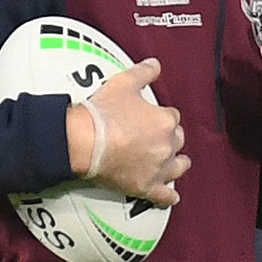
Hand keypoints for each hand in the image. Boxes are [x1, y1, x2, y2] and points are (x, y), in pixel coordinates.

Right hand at [73, 59, 188, 206]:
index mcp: (164, 121)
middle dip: (169, 138)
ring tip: (176, 163)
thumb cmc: (102, 114)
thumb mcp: (124, 83)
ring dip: (176, 163)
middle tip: (156, 137)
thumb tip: (155, 64)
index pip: (172, 117)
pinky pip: (163, 195)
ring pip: (177, 167)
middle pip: (176, 141)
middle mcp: (165, 146)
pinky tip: (171, 196)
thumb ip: (143, 72)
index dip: (162, 117)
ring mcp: (157, 168)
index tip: (152, 118)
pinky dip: (168, 196)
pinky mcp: (144, 187)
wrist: (84, 142)